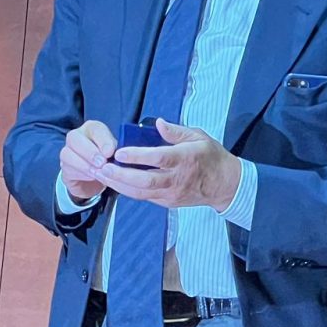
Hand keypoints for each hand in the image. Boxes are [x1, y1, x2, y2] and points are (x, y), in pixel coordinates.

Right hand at [60, 119, 116, 201]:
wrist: (99, 180)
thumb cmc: (110, 162)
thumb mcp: (117, 155)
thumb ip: (118, 152)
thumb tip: (121, 154)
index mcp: (92, 129)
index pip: (94, 128)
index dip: (102, 140)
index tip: (110, 153)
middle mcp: (77, 137)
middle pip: (74, 137)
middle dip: (90, 152)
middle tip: (102, 163)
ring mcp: (67, 152)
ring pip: (67, 154)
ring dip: (84, 165)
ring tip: (98, 173)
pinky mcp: (65, 168)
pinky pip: (68, 169)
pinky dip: (81, 174)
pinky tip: (92, 177)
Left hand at [94, 118, 240, 211]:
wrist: (224, 185)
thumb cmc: (211, 157)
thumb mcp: (198, 136)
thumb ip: (176, 131)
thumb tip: (158, 123)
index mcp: (185, 158)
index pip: (158, 158)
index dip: (137, 156)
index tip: (119, 152)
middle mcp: (177, 178)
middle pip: (145, 181)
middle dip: (121, 175)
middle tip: (103, 167)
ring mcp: (172, 193)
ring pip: (141, 193)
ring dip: (119, 185)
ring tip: (102, 175)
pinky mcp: (168, 202)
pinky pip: (145, 197)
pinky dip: (128, 190)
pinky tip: (116, 181)